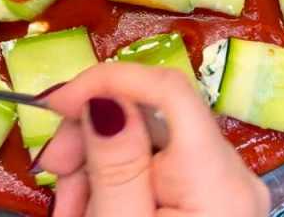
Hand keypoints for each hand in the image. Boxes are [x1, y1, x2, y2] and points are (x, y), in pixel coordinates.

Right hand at [39, 62, 269, 216]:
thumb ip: (114, 162)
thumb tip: (104, 95)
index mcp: (218, 180)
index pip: (169, 89)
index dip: (107, 79)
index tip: (52, 102)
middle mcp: (232, 176)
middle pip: (150, 117)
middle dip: (90, 135)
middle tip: (51, 169)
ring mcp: (221, 191)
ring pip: (143, 143)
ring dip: (93, 165)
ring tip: (67, 208)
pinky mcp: (207, 204)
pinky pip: (152, 171)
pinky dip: (112, 183)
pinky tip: (88, 210)